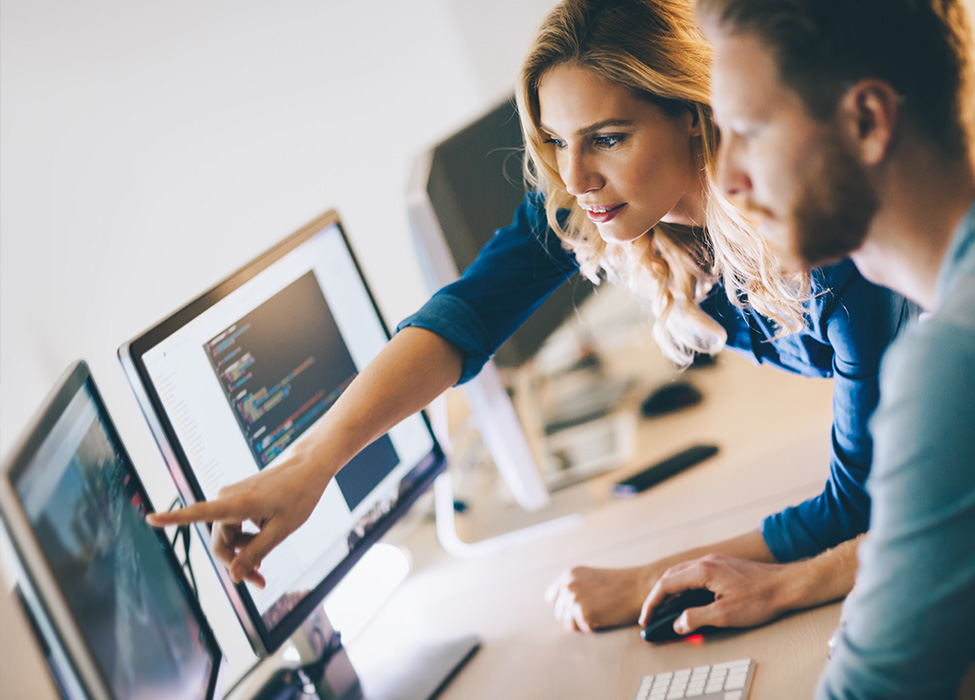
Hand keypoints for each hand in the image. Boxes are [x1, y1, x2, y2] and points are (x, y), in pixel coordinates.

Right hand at [146, 449, 329, 587]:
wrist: (308, 468)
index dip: (174, 518)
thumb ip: (256, 553)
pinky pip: (234, 526)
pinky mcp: (237, 498)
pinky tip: (262, 545)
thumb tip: (233, 577)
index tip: (150, 518)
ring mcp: (231, 497)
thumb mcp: (282, 531)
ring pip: (227, 536)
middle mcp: (228, 498)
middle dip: (236, 564)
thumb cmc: (299, 496)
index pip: (199, 512)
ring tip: (264, 566)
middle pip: (220, 542)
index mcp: (237, 503)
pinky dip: (246, 539)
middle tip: (260, 581)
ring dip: (243, 553)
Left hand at [545, 565, 656, 631]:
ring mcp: (574, 598)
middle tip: (596, 611)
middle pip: (560, 613)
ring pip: (568, 624)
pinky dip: (594, 628)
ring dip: (583, 624)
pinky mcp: (583, 612)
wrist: (639, 586)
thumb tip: (557, 605)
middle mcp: (568, 585)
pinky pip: (582, 630)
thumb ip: (574, 587)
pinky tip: (605, 617)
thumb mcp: (591, 579)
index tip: (578, 608)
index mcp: (569, 575)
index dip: (564, 605)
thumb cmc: (619, 585)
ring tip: (601, 614)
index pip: (552, 597)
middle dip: (575, 616)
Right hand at [639, 553, 789, 634]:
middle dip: (659, 596)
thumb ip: (697, 618)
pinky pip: (695, 574)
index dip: (653, 603)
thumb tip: (679, 624)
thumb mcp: (725, 615)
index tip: (646, 618)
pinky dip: (685, 586)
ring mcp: (716, 561)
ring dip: (671, 590)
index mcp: (702, 571)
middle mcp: (706, 561)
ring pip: (683, 573)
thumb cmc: (760, 598)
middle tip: (652, 615)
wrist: (788, 585)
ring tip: (667, 609)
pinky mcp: (724, 566)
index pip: (666, 584)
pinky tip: (689, 599)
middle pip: (671, 576)